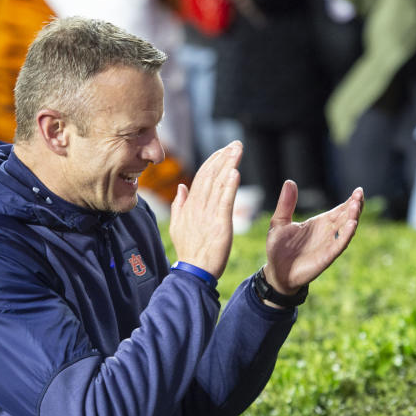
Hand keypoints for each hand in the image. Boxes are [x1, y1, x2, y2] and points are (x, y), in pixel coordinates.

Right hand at [169, 141, 241, 278]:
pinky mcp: (220, 223)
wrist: (194, 271)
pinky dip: (229, 185)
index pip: (202, 177)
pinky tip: (235, 172)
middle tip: (235, 144)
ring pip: (218, 184)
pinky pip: (225, 201)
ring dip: (228, 165)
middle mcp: (198, 206)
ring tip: (237, 150)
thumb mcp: (178, 225)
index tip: (223, 150)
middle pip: (210, 175)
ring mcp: (208, 214)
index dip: (213, 161)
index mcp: (190, 205)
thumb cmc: (189, 250)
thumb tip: (182, 186)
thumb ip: (180, 204)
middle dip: (223, 157)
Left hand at [263, 183, 363, 298]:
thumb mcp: (279, 222)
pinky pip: (339, 245)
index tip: (358, 191)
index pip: (339, 210)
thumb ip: (286, 204)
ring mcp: (328, 245)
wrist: (276, 272)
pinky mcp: (326, 257)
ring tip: (356, 206)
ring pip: (346, 230)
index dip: (350, 201)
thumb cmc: (279, 248)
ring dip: (352, 218)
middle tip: (359, 195)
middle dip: (354, 206)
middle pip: (346, 217)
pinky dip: (346, 236)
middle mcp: (327, 233)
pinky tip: (352, 225)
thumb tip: (289, 182)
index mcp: (319, 223)